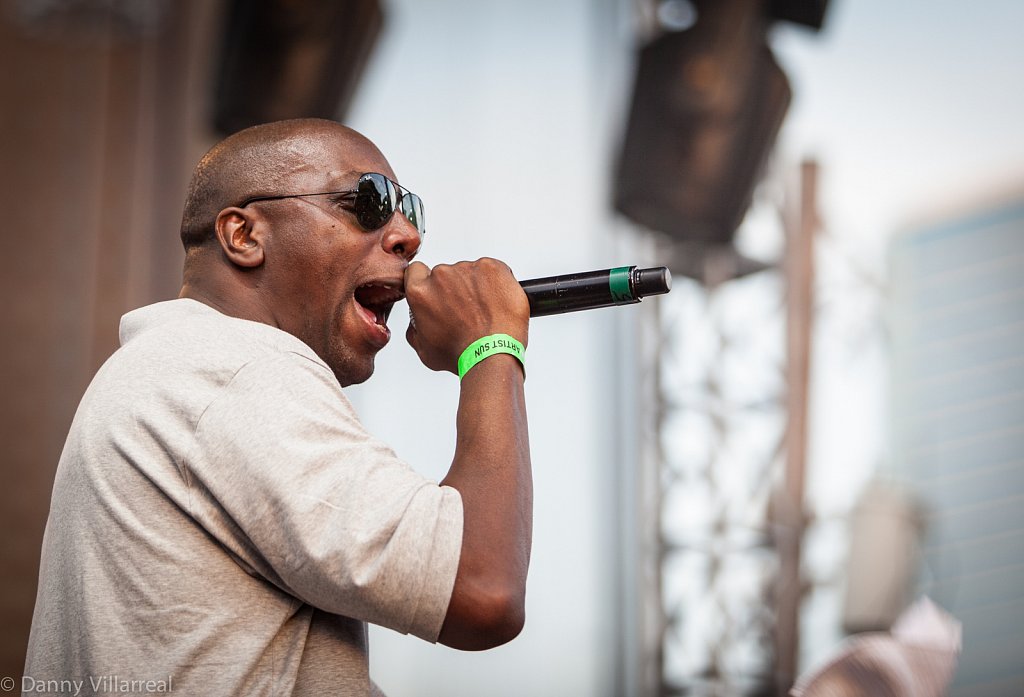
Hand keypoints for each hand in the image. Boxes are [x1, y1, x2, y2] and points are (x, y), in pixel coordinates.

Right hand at [405, 258, 528, 373]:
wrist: (492, 354)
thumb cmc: (462, 355)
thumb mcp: (425, 350)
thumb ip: (416, 329)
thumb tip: (418, 323)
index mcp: (421, 292)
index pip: (417, 271)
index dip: (427, 280)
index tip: (437, 291)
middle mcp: (441, 276)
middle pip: (446, 274)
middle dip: (456, 288)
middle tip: (468, 311)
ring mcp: (467, 269)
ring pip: (471, 272)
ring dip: (477, 287)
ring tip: (487, 311)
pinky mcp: (492, 267)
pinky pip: (493, 270)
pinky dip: (497, 283)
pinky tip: (498, 303)